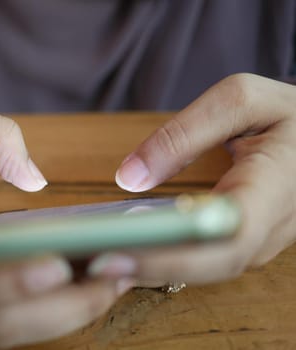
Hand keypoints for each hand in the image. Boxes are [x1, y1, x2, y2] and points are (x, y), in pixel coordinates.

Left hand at [88, 74, 295, 284]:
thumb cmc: (289, 113)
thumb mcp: (239, 100)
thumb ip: (182, 135)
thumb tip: (129, 176)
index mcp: (277, 185)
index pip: (226, 239)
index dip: (172, 255)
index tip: (117, 254)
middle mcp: (277, 224)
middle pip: (213, 265)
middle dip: (152, 269)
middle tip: (95, 264)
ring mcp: (268, 239)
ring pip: (210, 269)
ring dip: (157, 270)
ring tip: (103, 261)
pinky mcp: (252, 241)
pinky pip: (210, 259)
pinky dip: (170, 260)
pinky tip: (134, 252)